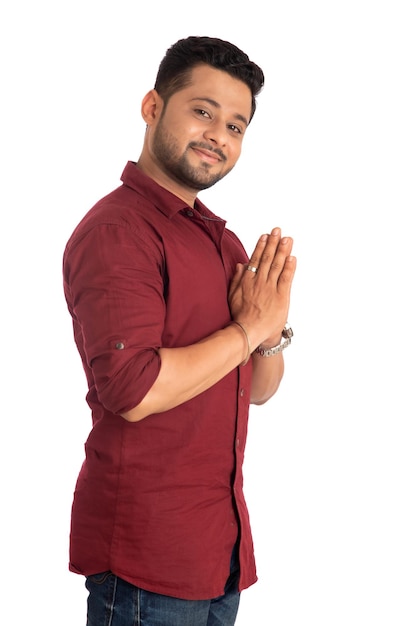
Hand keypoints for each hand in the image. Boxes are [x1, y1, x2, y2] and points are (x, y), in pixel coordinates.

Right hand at [228, 227, 295, 347]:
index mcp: (247, 280)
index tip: (266, 236)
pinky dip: (289, 267)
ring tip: (287, 239)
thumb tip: (240, 265)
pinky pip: (286, 278)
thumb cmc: (240, 316)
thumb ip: (236, 279)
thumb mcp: (233, 295)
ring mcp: (270, 288)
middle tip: (278, 231)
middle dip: (273, 243)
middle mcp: (259, 281)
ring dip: (282, 250)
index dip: (261, 246)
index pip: (256, 259)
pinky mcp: (281, 296)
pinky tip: (292, 257)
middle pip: (268, 258)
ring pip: (277, 265)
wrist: (248, 331)